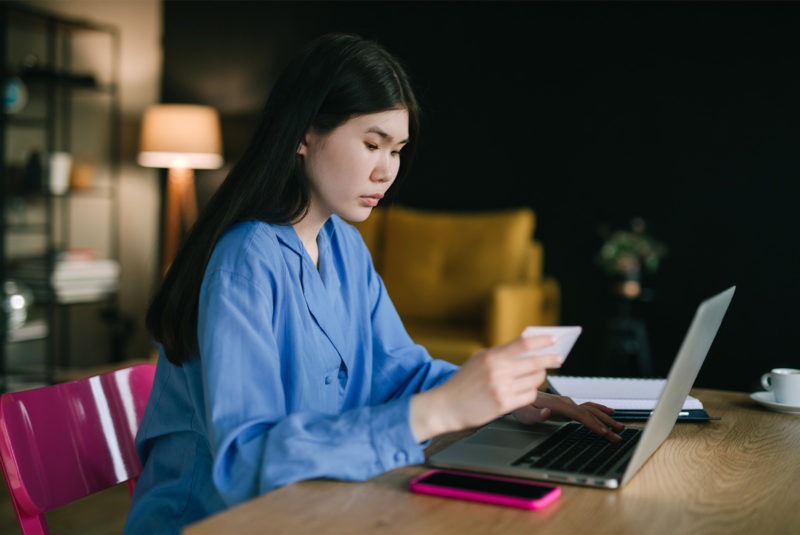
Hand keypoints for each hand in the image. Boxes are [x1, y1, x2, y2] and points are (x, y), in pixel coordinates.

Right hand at [410, 336, 560, 441]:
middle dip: (549, 360)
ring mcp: (501, 388)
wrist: (446, 406)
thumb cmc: (462, 383)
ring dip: (539, 377)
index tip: (554, 339)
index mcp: (491, 356)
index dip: (542, 340)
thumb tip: (525, 346)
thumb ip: (500, 353)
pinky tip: (525, 390)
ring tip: (535, 376)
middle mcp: (498, 371)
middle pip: (535, 363)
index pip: (523, 344)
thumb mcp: (478, 360)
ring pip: (535, 380)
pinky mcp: (504, 405)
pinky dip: (531, 392)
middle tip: (558, 358)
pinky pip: (529, 396)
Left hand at [512, 391, 625, 441]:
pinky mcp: (568, 404)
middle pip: (589, 413)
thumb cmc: (520, 407)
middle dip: (605, 424)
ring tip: (620, 427)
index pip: (579, 415)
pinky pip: (587, 406)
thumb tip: (549, 413)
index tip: (603, 432)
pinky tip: (609, 412)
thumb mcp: (524, 414)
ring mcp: (568, 402)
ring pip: (591, 409)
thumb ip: (536, 415)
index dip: (591, 424)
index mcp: (557, 405)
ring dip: (606, 418)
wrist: (517, 393)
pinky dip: (600, 409)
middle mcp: (565, 402)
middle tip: (618, 435)